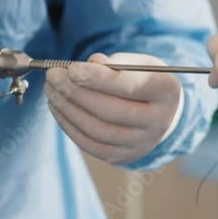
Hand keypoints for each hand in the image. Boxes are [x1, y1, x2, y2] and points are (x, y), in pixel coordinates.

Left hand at [45, 52, 183, 164]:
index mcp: (165, 91)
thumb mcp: (138, 63)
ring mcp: (141, 143)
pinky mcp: (123, 156)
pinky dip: (69, 126)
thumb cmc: (144, 81)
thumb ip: (116, 62)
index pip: (130, 86)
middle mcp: (158, 121)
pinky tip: (58, 108)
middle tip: (54, 76)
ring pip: (97, 130)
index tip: (72, 69)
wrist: (161, 114)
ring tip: (52, 90)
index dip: (98, 78)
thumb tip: (90, 64)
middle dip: (76, 92)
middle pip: (111, 111)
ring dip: (68, 109)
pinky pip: (90, 144)